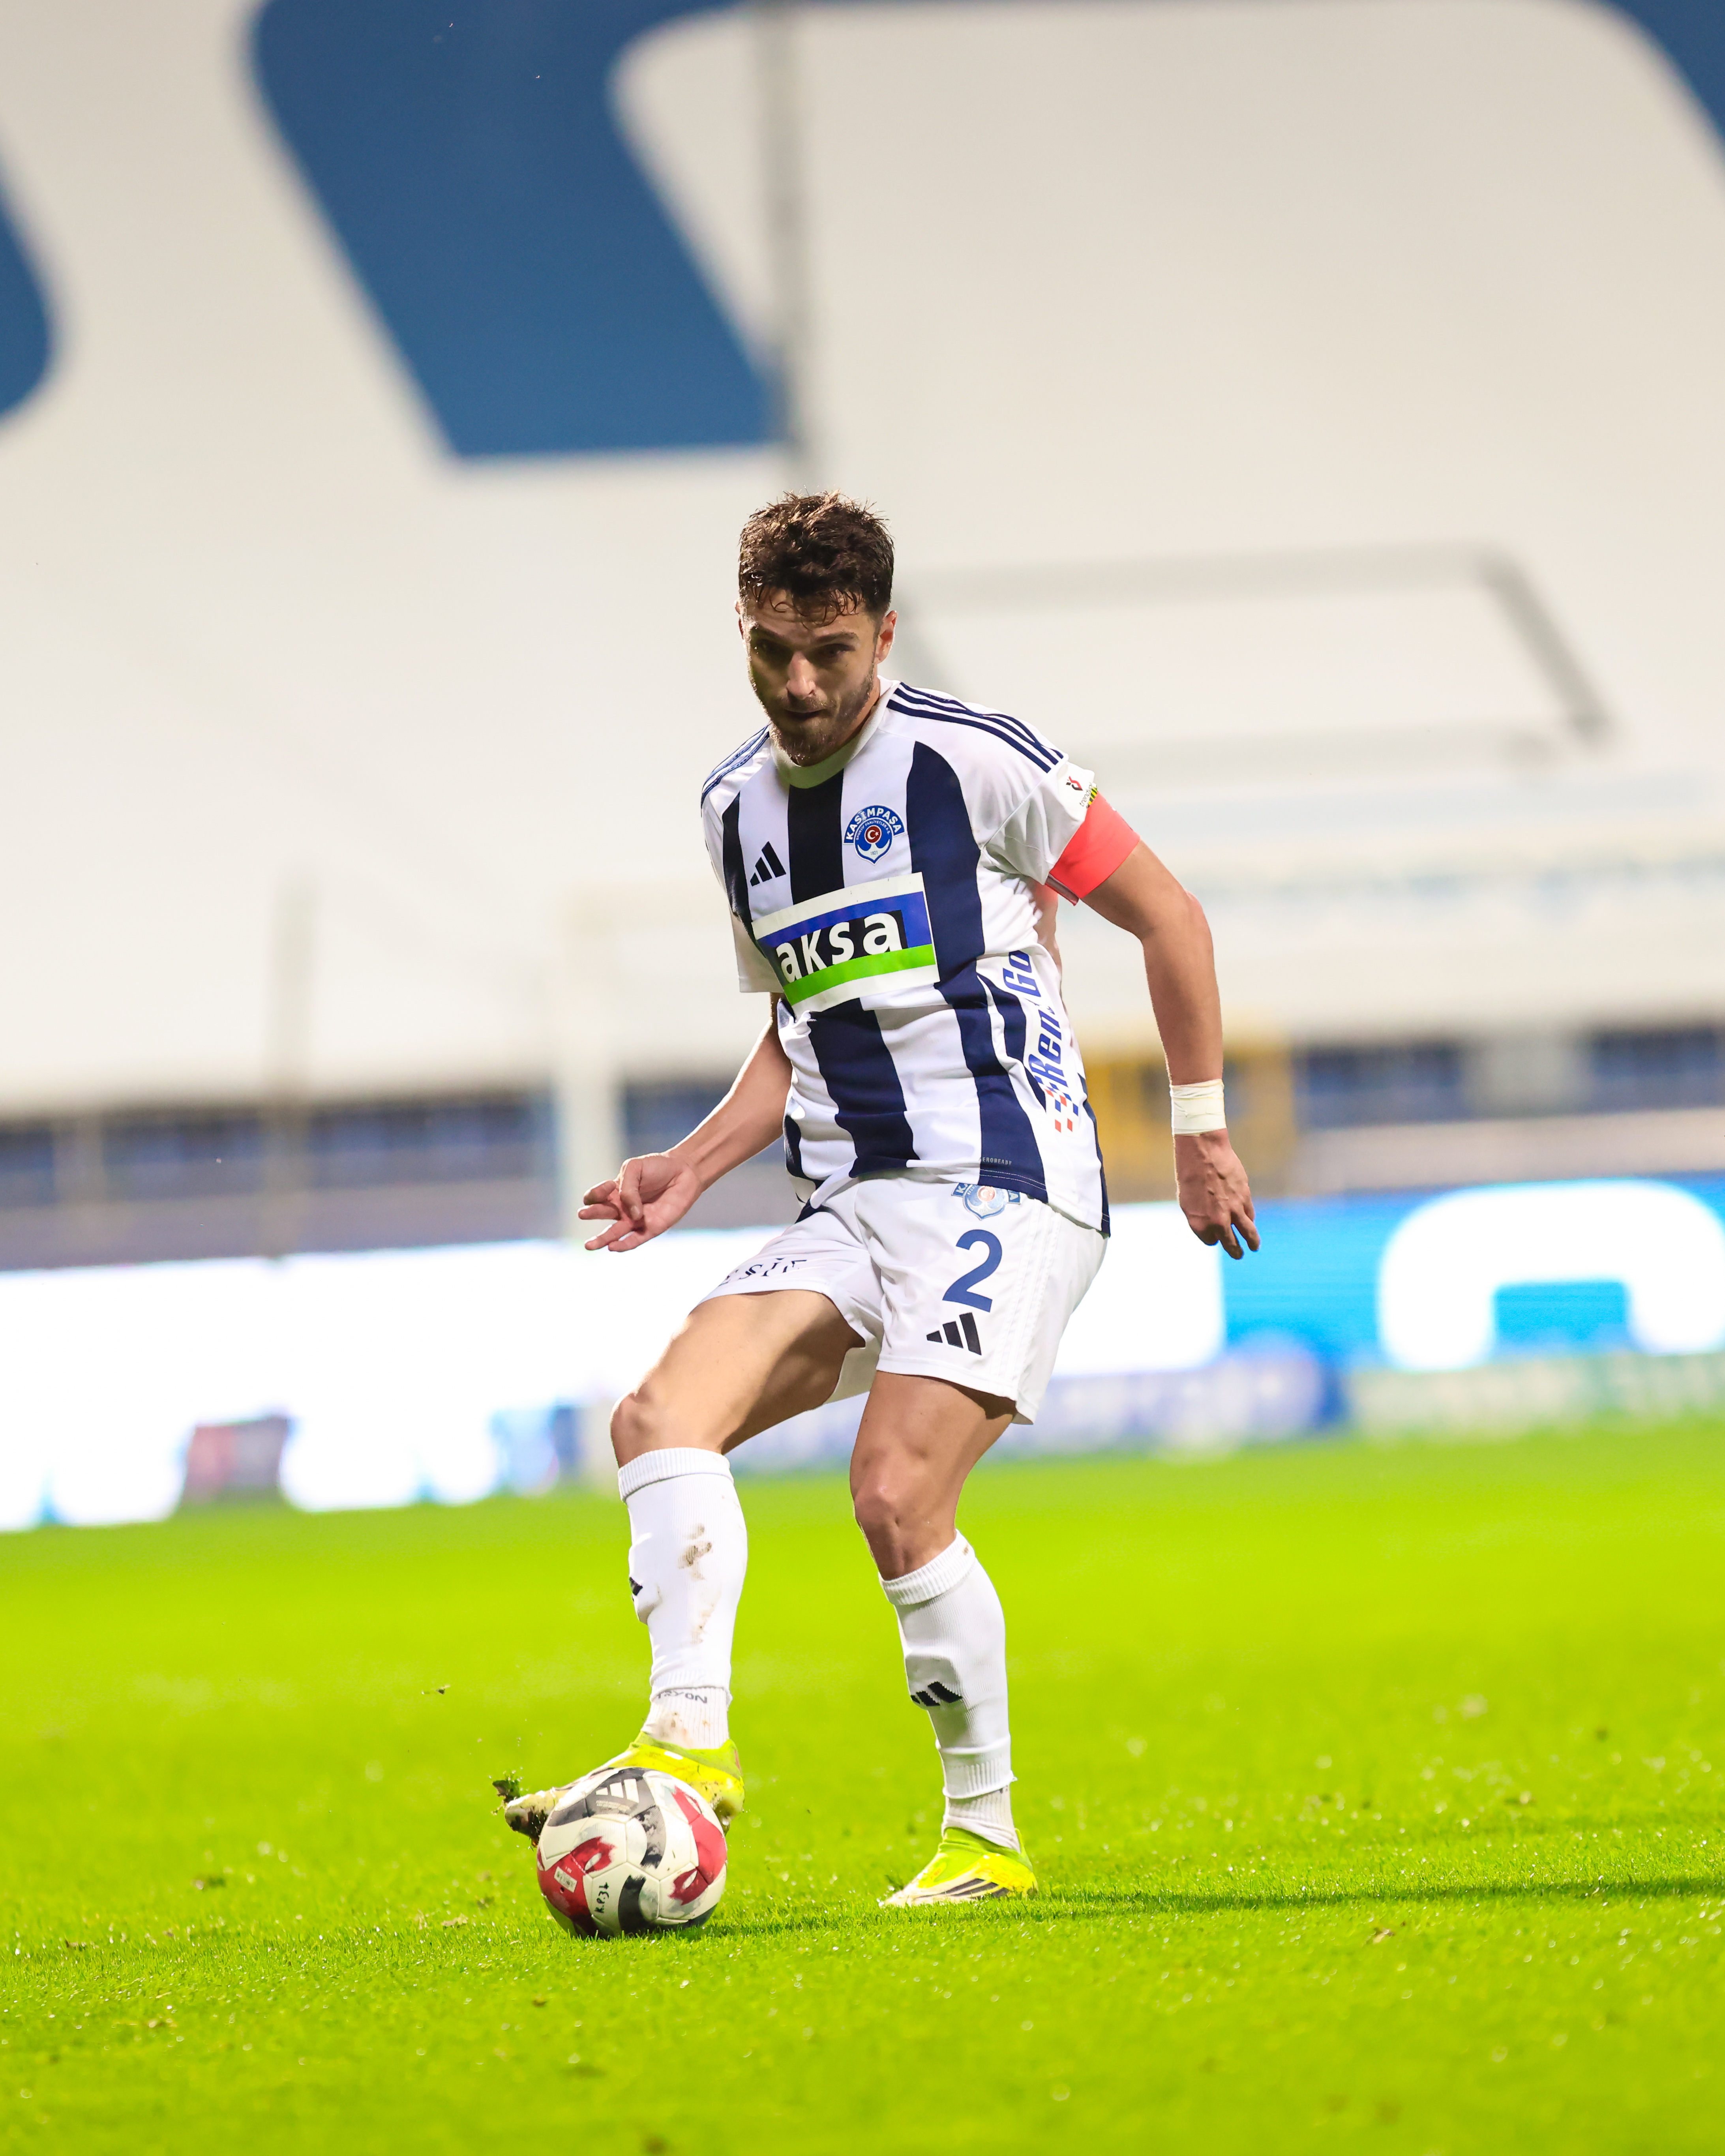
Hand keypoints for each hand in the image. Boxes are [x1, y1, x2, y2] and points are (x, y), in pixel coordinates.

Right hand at [578, 1151, 703, 1252]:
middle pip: (603, 1213)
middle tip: (582, 1214)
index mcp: (615, 1191)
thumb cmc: (658, 1167)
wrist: (684, 1172)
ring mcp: (635, 1219)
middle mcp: (622, 1207)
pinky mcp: (650, 1228)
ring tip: (588, 1246)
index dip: (596, 1193)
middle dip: (592, 1214)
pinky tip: (613, 1248)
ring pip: (614, 1232)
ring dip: (602, 1239)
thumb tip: (632, 1214)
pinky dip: (624, 1245)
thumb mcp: (636, 1168)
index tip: (608, 1186)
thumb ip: (627, 1188)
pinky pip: (634, 1240)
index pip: (597, 1196)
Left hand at [1174, 1129, 1258, 1258]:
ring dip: (1252, 1241)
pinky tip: (1250, 1221)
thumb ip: (1200, 1217)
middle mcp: (1217, 1221)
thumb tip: (1213, 1228)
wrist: (1203, 1152)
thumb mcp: (1187, 1200)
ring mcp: (1233, 1210)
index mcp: (1199, 1223)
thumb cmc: (1190, 1174)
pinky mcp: (1245, 1198)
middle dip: (1236, 1251)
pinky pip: (1250, 1214)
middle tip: (1239, 1255)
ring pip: (1248, 1232)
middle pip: (1231, 1244)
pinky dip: (1250, 1219)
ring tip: (1254, 1246)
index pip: (1211, 1241)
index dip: (1213, 1239)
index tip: (1215, 1237)